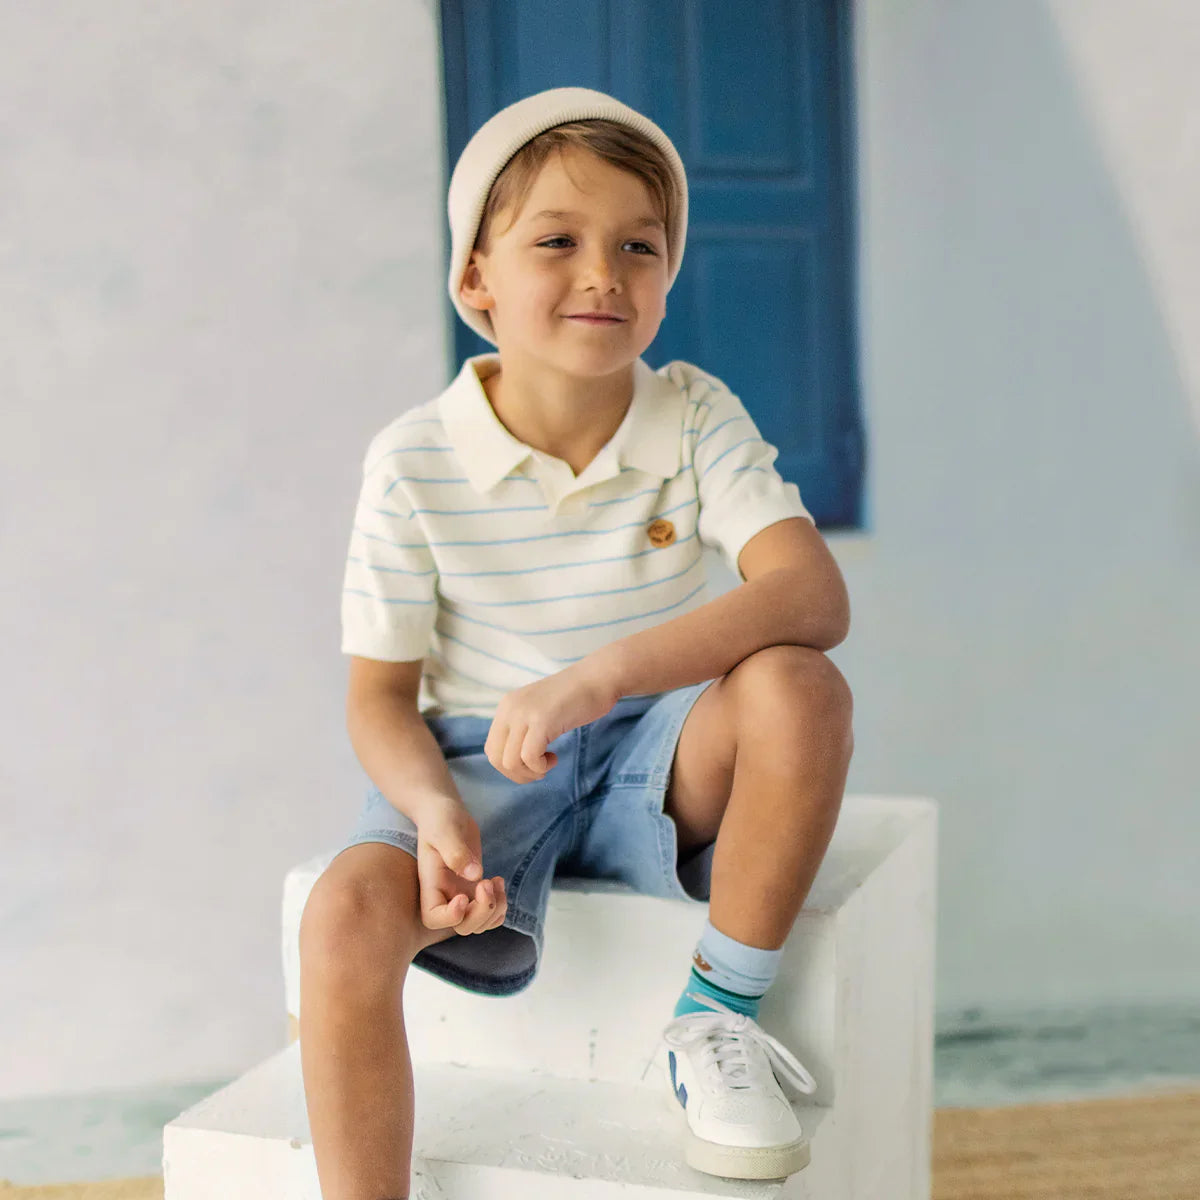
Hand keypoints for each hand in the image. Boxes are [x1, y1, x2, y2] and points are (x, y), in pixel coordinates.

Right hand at [415, 796, 506, 936]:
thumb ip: (455, 851)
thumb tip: (475, 875)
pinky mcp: (474, 889)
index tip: (464, 895)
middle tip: (487, 882)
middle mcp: (444, 895)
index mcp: (430, 884)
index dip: (452, 916)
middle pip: (462, 926)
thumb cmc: (440, 818)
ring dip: (494, 909)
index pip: (433, 918)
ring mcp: (460, 894)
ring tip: (497, 881)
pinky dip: (500, 905)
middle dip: (482, 911)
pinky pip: (489, 913)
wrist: (444, 812)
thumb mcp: (444, 829)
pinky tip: (499, 882)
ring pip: (479, 923)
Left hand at [485, 654, 622, 783]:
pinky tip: (554, 758)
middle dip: (517, 774)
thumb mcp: (539, 710)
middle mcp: (510, 708)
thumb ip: (523, 728)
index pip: (491, 748)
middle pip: (496, 758)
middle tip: (540, 769)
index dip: (508, 766)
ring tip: (548, 762)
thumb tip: (513, 761)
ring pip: (510, 762)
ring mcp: (524, 713)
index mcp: (506, 706)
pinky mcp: (542, 720)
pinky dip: (541, 767)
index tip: (531, 764)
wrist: (597, 677)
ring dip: (530, 772)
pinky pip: (529, 757)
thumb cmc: (576, 697)